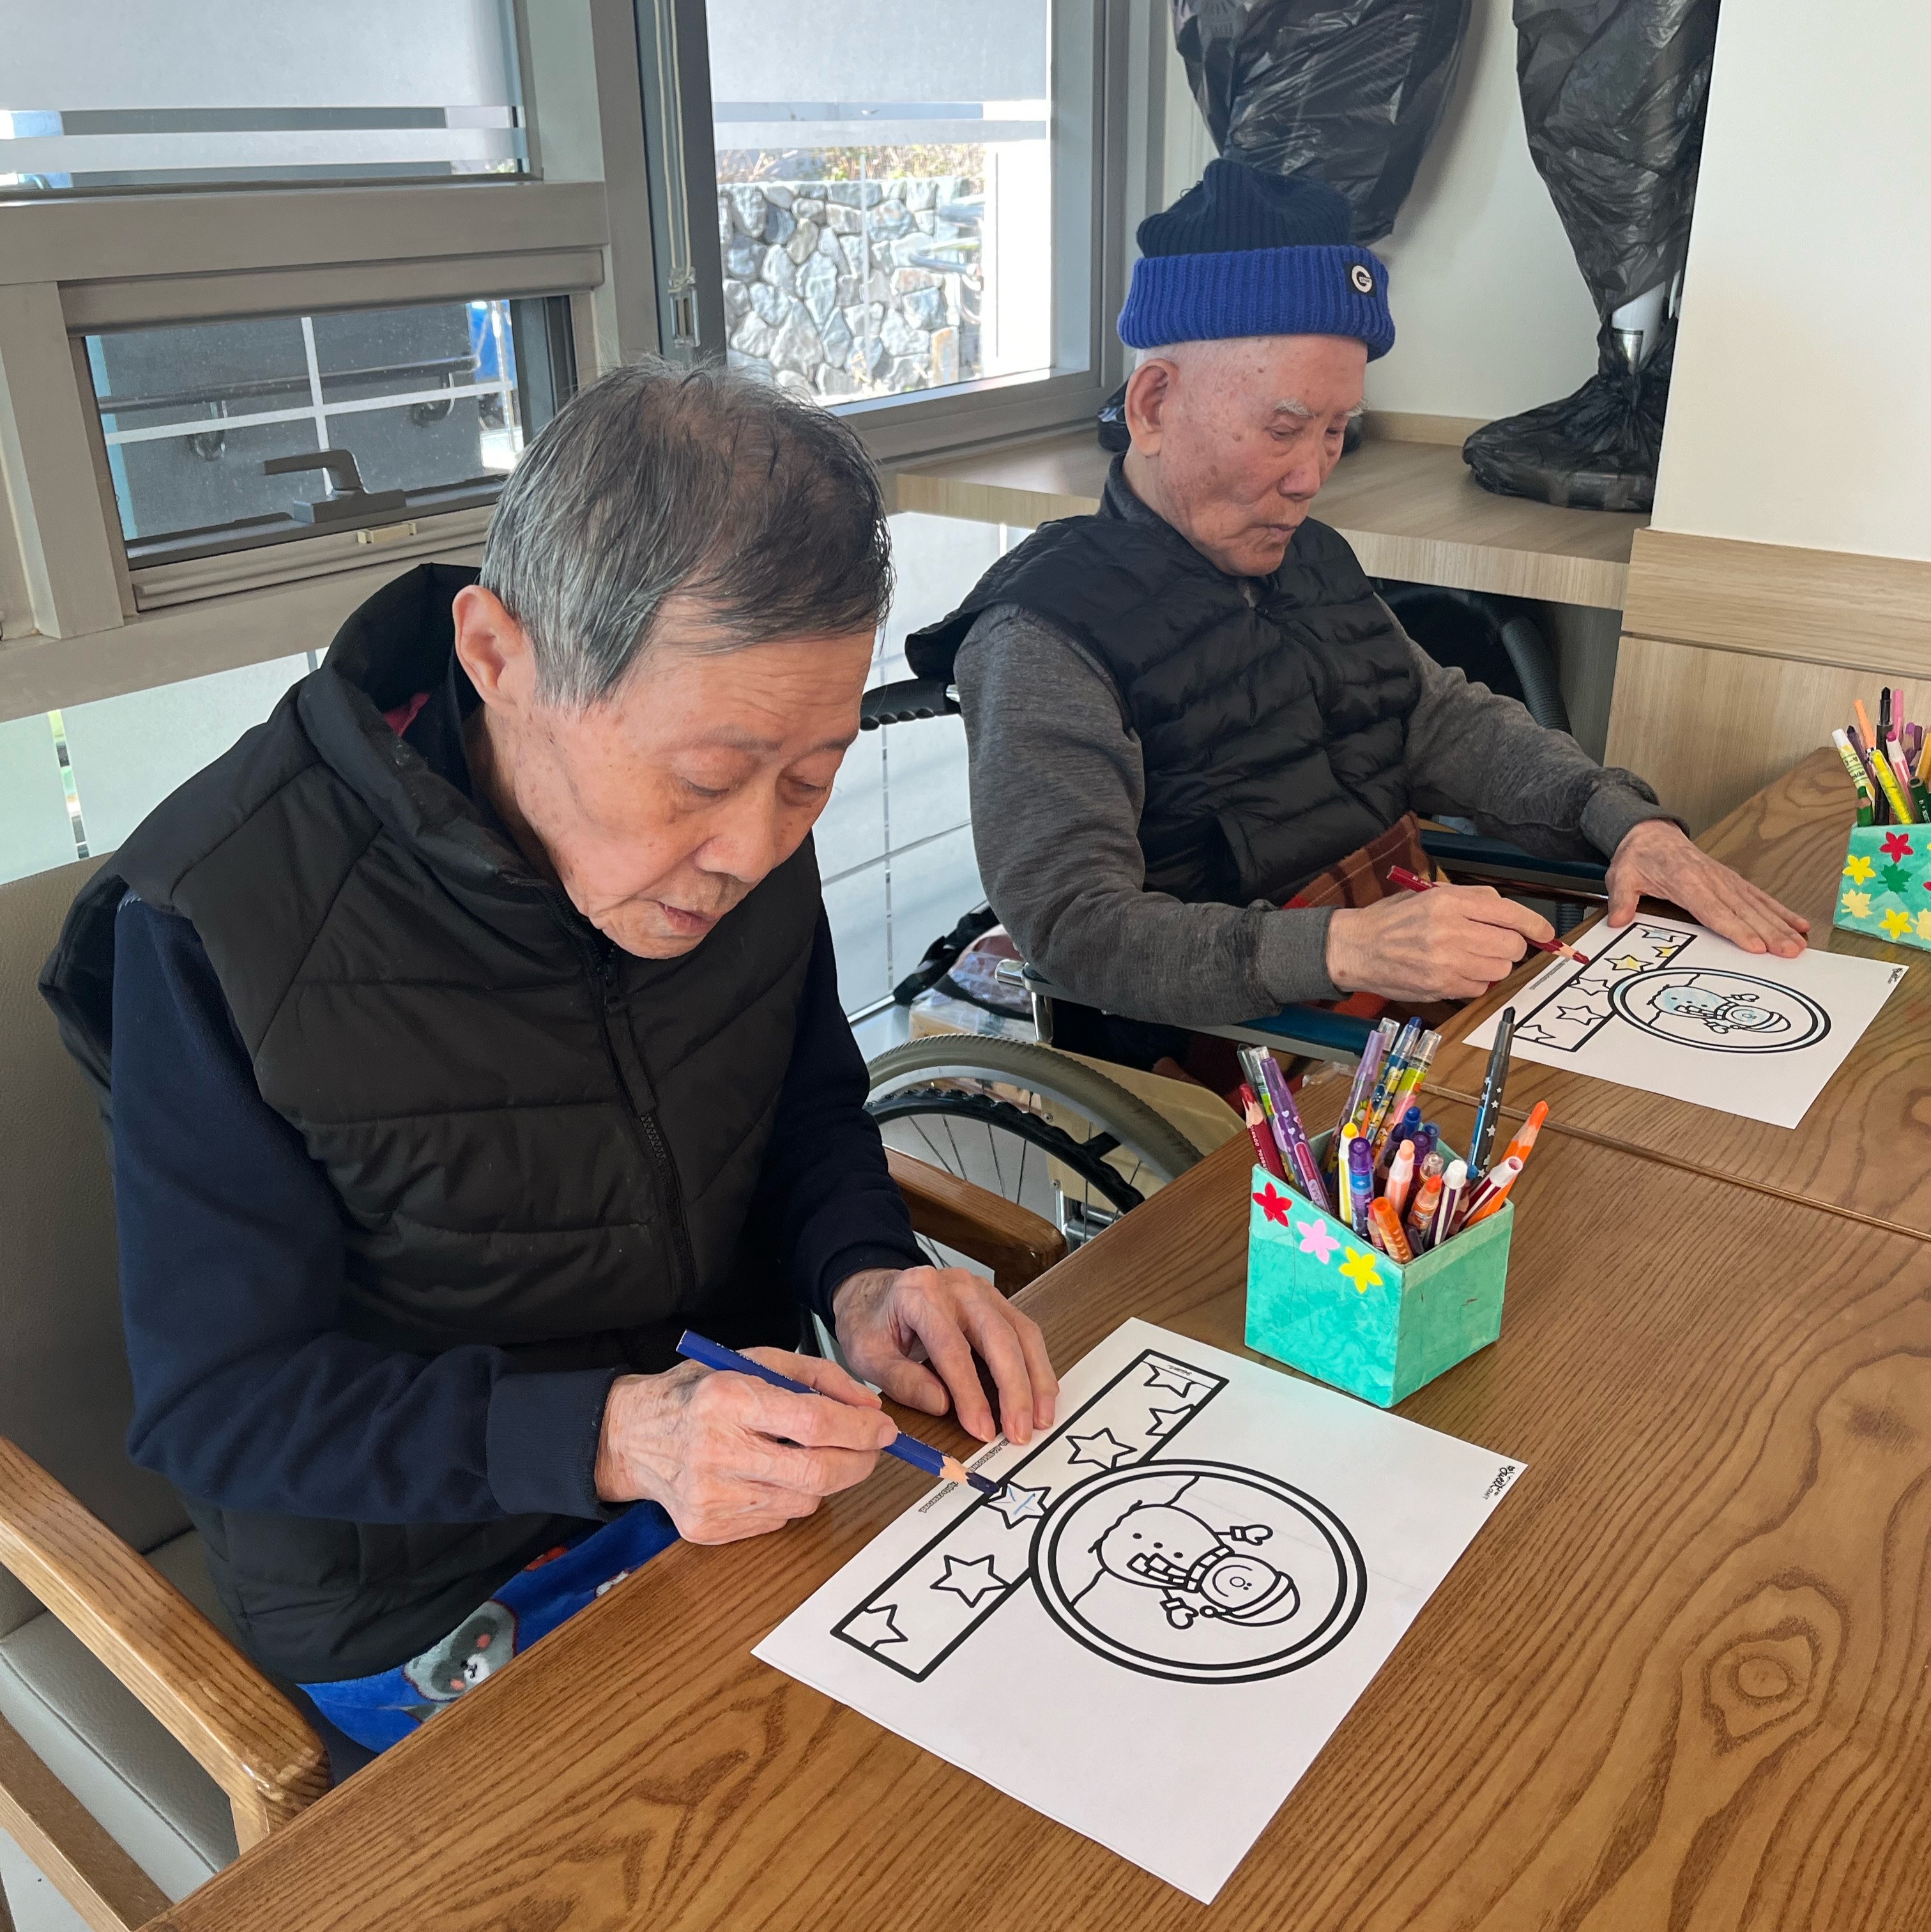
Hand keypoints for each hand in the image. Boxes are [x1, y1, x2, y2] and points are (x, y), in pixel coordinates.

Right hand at [593, 1347, 894, 1542]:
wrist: (634, 1435)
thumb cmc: (702, 1391)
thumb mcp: (755, 1361)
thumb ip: (818, 1377)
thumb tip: (870, 1408)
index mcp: (726, 1398)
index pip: (813, 1423)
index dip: (860, 1430)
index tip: (885, 1429)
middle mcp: (715, 1450)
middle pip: (816, 1474)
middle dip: (859, 1463)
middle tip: (872, 1450)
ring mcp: (709, 1496)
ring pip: (803, 1502)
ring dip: (824, 1480)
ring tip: (805, 1456)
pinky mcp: (705, 1528)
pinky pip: (777, 1521)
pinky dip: (789, 1498)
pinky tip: (767, 1475)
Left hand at [832, 1264, 1057, 1445]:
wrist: (873, 1293)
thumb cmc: (870, 1324)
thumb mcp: (868, 1355)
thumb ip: (901, 1380)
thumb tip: (942, 1405)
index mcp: (919, 1294)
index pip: (952, 1347)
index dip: (970, 1392)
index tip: (980, 1429)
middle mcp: (956, 1286)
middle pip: (997, 1336)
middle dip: (1015, 1389)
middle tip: (1019, 1431)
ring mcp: (981, 1291)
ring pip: (1021, 1332)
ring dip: (1036, 1378)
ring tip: (1040, 1418)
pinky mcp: (996, 1301)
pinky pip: (1024, 1332)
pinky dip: (1035, 1365)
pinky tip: (1039, 1395)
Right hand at [1325, 885, 1553, 1001]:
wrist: (1356, 948)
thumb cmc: (1393, 919)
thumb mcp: (1429, 894)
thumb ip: (1471, 900)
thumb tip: (1511, 915)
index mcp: (1448, 901)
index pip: (1509, 913)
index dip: (1535, 925)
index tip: (1546, 932)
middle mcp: (1450, 930)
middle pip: (1512, 945)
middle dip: (1510, 946)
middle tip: (1493, 943)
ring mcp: (1446, 961)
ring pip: (1500, 969)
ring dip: (1492, 965)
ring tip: (1469, 957)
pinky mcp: (1440, 986)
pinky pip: (1480, 988)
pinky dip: (1474, 982)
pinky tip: (1454, 971)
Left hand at [1605, 819, 1807, 957]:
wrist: (1651, 834)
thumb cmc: (1638, 858)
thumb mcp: (1622, 876)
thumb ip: (1621, 900)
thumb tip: (1617, 920)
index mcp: (1686, 881)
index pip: (1713, 910)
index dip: (1735, 929)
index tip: (1755, 946)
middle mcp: (1712, 880)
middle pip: (1744, 911)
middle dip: (1769, 933)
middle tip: (1789, 953)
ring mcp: (1725, 880)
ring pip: (1758, 906)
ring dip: (1781, 925)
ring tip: (1800, 944)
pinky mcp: (1732, 881)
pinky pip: (1760, 897)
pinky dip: (1781, 911)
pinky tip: (1798, 924)